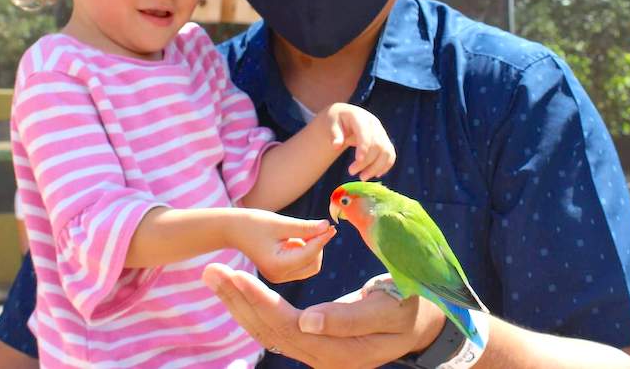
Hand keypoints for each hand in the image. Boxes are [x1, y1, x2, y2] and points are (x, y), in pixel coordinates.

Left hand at [201, 265, 443, 368]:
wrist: (417, 323)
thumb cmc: (408, 308)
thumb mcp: (388, 310)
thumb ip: (349, 319)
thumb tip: (307, 321)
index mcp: (339, 353)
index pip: (287, 326)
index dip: (258, 300)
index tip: (234, 274)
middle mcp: (321, 359)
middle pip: (269, 330)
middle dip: (237, 299)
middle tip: (211, 270)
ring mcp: (315, 354)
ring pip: (267, 331)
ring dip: (238, 304)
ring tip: (214, 276)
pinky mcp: (312, 344)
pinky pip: (275, 329)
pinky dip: (252, 308)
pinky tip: (235, 291)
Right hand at [228, 210, 335, 282]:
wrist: (232, 230)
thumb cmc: (253, 223)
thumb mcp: (280, 223)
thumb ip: (305, 227)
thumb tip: (327, 226)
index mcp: (277, 266)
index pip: (309, 253)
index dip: (322, 238)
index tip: (331, 226)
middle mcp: (279, 277)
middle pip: (314, 264)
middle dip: (316, 246)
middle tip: (313, 227)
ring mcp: (279, 277)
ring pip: (310, 265)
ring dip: (311, 248)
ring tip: (295, 233)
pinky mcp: (280, 273)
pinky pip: (302, 264)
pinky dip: (304, 251)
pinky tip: (291, 239)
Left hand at [325, 103, 395, 179]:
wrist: (346, 116)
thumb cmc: (336, 121)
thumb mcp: (331, 123)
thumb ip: (335, 134)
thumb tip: (336, 145)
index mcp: (360, 117)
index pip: (365, 132)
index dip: (364, 146)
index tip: (357, 160)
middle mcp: (374, 124)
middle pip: (377, 144)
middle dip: (367, 161)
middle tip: (351, 172)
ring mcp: (381, 132)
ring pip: (386, 151)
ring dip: (377, 167)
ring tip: (362, 178)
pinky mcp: (384, 141)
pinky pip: (390, 154)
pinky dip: (385, 166)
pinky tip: (376, 175)